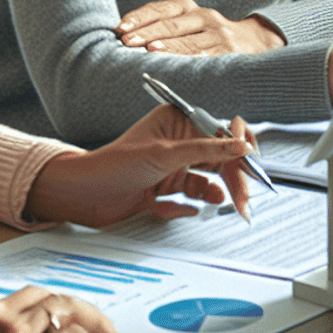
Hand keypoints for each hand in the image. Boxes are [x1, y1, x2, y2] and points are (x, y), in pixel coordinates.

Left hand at [26, 104, 254, 225]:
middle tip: (245, 201)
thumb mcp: (164, 154)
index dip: (240, 148)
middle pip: (221, 158)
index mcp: (181, 122)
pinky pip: (192, 196)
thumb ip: (207, 150)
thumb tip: (243, 146)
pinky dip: (193, 204)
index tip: (252, 165)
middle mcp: (180, 142)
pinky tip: (189, 210)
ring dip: (218, 192)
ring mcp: (174, 166)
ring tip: (226, 205)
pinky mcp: (166, 188)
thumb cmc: (112, 165)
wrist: (79, 197)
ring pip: (210, 179)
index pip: (223, 132)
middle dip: (235, 178)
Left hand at [116, 0, 285, 54]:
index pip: (161, 9)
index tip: (120, 27)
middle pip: (172, 24)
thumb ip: (163, 28)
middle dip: (147, 32)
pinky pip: (207, 57)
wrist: (255, 42)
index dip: (140, 17)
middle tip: (127, 41)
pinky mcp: (229, 52)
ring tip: (149, 51)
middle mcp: (205, 17)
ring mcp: (218, 35)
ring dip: (168, 46)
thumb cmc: (208, 36)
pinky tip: (178, 67)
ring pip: (189, 41)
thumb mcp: (189, 24)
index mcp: (190, 8)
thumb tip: (123, 39)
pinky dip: (191, 61)